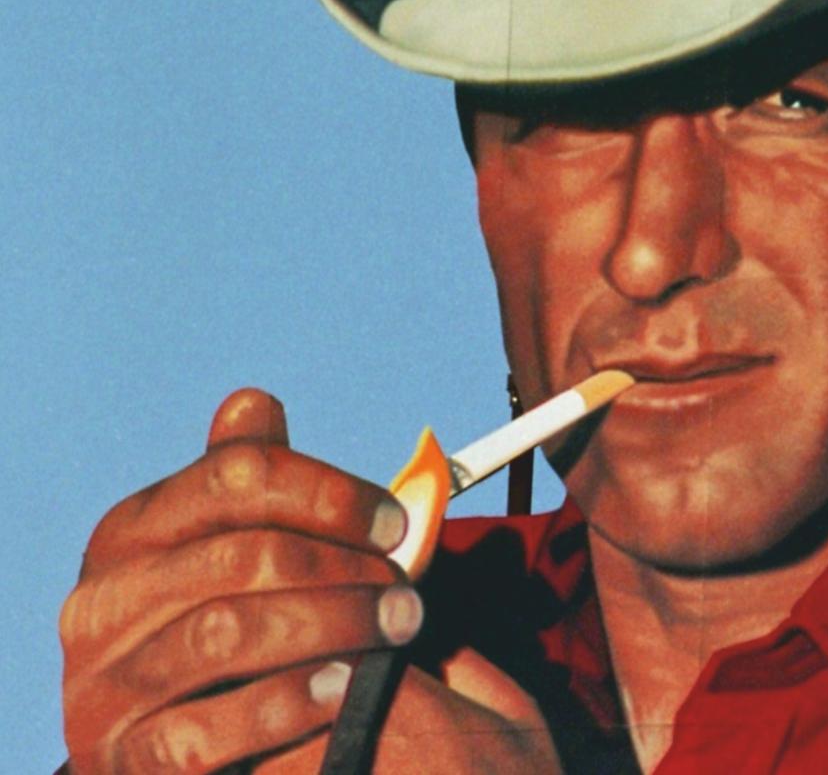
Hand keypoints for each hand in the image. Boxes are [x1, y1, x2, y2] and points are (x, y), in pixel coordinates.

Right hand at [60, 389, 561, 772]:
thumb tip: (253, 403)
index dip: (330, 494)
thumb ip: (249, 488)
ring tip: (398, 630)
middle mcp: (103, 602)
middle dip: (344, 567)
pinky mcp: (124, 758)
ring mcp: (105, 684)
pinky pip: (208, 729)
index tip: (396, 521)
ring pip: (227, 634)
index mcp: (132, 533)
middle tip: (409, 588)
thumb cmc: (218, 628)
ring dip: (334, 625)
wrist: (167, 750)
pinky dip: (286, 704)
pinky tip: (343, 689)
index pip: (235, 477)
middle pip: (241, 556)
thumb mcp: (227, 552)